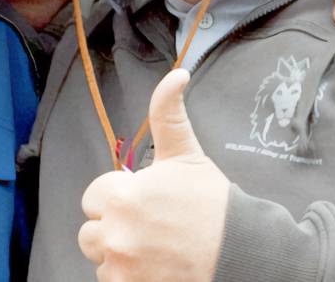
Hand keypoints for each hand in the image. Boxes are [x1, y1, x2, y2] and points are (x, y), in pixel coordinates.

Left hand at [78, 70, 226, 281]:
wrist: (243, 253)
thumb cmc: (214, 205)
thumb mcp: (188, 155)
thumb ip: (168, 114)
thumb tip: (177, 74)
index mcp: (122, 196)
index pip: (93, 197)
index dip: (118, 198)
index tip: (145, 202)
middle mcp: (115, 234)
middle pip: (91, 232)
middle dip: (115, 228)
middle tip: (151, 228)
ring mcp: (122, 267)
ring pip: (100, 258)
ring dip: (119, 255)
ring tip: (154, 248)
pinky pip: (111, 281)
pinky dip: (128, 277)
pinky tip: (155, 266)